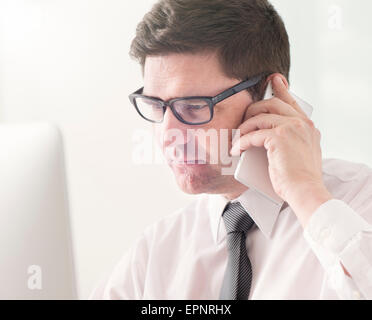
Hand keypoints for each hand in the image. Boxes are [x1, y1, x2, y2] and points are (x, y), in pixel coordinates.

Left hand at [230, 75, 332, 227]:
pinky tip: (237, 149)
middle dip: (253, 109)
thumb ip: (293, 141)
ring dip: (245, 127)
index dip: (281, 88)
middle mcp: (302, 123)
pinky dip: (242, 141)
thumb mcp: (301, 154)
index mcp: (307, 126)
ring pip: (260, 117)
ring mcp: (292, 128)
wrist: (305, 191)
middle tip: (243, 121)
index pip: (291, 101)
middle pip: (272, 103)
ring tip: (238, 139)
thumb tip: (270, 138)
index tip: (274, 79)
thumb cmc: (299, 179)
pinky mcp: (279, 137)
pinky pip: (254, 134)